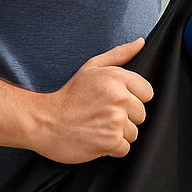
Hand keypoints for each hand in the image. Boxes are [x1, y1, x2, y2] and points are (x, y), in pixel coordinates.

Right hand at [29, 39, 153, 162]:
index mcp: (116, 77)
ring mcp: (116, 121)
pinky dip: (111, 148)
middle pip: (140, 114)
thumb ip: (119, 55)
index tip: (114, 102)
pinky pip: (124, 149)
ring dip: (117, 134)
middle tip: (101, 116)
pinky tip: (96, 139)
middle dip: (124, 118)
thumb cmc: (68, 96)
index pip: (147, 92)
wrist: (44, 122)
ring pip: (133, 133)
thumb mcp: (91, 68)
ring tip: (97, 127)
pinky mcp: (111, 141)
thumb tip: (140, 43)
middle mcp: (119, 98)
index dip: (131, 99)